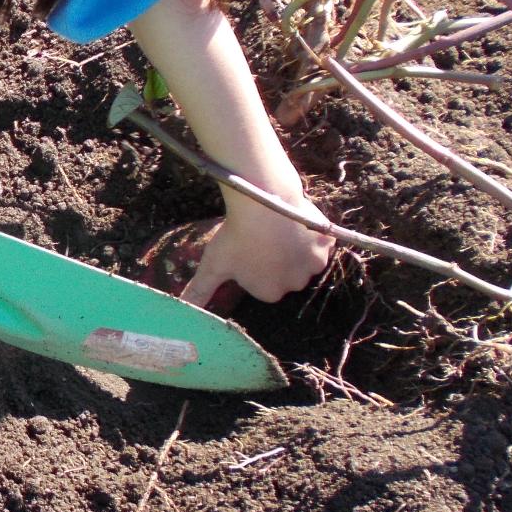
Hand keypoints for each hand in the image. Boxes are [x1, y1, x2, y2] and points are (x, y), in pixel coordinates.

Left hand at [181, 193, 333, 307]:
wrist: (263, 202)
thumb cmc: (236, 237)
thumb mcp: (212, 266)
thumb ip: (199, 291)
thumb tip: (183, 310)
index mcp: (271, 294)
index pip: (264, 284)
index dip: (255, 267)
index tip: (247, 251)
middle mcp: (298, 283)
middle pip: (287, 273)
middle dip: (277, 260)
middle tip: (262, 238)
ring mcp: (316, 262)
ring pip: (305, 257)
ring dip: (295, 247)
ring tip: (277, 228)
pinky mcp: (328, 240)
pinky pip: (320, 238)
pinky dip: (311, 232)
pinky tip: (294, 221)